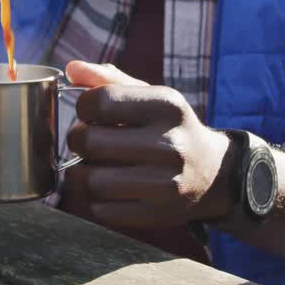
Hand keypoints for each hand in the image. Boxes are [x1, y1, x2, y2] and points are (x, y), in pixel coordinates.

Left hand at [62, 62, 233, 228]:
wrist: (213, 173)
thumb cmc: (169, 128)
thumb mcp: (150, 96)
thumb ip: (109, 80)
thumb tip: (71, 69)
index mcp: (167, 106)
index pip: (99, 101)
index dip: (83, 107)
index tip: (91, 114)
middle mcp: (170, 144)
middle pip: (89, 142)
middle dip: (79, 140)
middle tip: (90, 140)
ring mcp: (166, 184)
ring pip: (92, 180)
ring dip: (85, 172)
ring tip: (98, 164)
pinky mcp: (157, 215)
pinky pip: (101, 209)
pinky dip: (97, 199)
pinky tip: (112, 188)